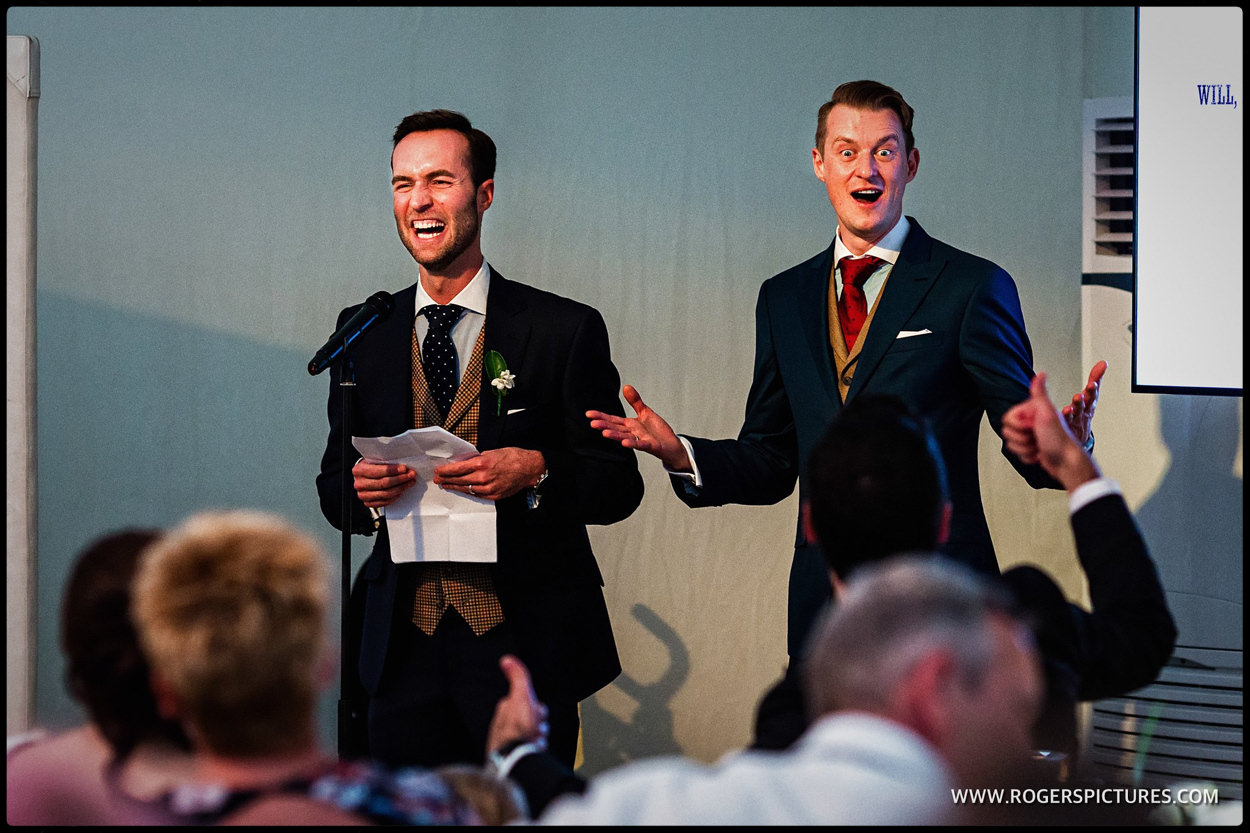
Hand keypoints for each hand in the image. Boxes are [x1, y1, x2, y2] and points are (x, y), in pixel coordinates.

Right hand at [352, 459, 416, 507]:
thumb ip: (385, 462)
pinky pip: (384, 502)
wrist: (362, 476)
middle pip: (384, 483)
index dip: (393, 470)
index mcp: (359, 470)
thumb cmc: (370, 466)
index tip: (404, 469)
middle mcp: (359, 484)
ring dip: (400, 488)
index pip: (379, 471)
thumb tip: (402, 467)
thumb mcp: (374, 460)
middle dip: (400, 479)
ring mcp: (363, 495)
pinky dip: (395, 497)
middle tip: (410, 475)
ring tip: (409, 483)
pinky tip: (401, 491)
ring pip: (386, 494)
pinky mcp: (368, 503)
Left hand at [433, 447, 544, 500]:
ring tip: (446, 485)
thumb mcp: (493, 452)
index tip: (438, 471)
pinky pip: (477, 494)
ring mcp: (488, 488)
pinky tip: (462, 489)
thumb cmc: (513, 457)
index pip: (458, 468)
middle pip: (459, 480)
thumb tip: (466, 462)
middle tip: (438, 479)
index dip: (446, 470)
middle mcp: (483, 477)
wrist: (529, 469)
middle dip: (447, 479)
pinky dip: (468, 491)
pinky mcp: (494, 495)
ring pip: (466, 489)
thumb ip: (478, 458)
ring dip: (455, 487)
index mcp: (482, 463)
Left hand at [486, 654, 548, 755]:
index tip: (538, 714)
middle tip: (537, 729)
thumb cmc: (518, 728)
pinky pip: (528, 751)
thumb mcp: (521, 695)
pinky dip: (533, 751)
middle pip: (531, 721)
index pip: (527, 704)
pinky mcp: (511, 756)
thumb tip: (506, 659)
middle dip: (539, 725)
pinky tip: (533, 751)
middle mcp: (504, 725)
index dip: (538, 708)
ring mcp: (507, 742)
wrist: (514, 757)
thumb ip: (517, 677)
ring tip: (535, 742)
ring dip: (538, 738)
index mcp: (506, 710)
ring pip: (531, 736)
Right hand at [587, 384, 690, 471]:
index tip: (588, 414)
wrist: (672, 445)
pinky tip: (624, 443)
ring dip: (615, 436)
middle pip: (616, 428)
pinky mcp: (650, 446)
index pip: (613, 420)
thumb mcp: (645, 412)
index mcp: (630, 425)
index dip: (601, 416)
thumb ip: (635, 401)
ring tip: (604, 433)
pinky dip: (633, 444)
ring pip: (625, 437)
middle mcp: (633, 433)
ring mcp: (641, 440)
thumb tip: (626, 387)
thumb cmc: (658, 431)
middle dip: (604, 425)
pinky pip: (640, 444)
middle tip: (592, 423)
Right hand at [1002, 372, 1099, 490]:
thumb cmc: (1059, 439)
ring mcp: (1030, 435)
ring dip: (1025, 448)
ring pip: (1011, 444)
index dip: (1018, 425)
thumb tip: (1041, 373)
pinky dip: (1028, 456)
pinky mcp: (1031, 448)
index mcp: (1031, 411)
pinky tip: (1040, 453)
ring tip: (1040, 445)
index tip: (1032, 425)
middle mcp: (1030, 422)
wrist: (1066, 461)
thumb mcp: (1047, 413)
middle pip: (1007, 432)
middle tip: (1037, 436)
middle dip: (1022, 438)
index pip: (1007, 418)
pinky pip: (1018, 454)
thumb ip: (1040, 393)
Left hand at [1061, 360, 1106, 446]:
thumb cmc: (1082, 413)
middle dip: (1088, 395)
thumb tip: (1103, 363)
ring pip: (1077, 410)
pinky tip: (1065, 411)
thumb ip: (1095, 378)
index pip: (1092, 393)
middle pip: (1087, 402)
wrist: (1076, 438)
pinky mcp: (1066, 426)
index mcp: (1088, 403)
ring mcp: (1074, 419)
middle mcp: (1082, 411)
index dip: (1094, 388)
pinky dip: (1066, 416)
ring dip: (1077, 404)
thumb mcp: (1090, 395)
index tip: (1093, 383)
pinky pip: (1065, 421)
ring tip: (1077, 398)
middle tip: (1088, 389)